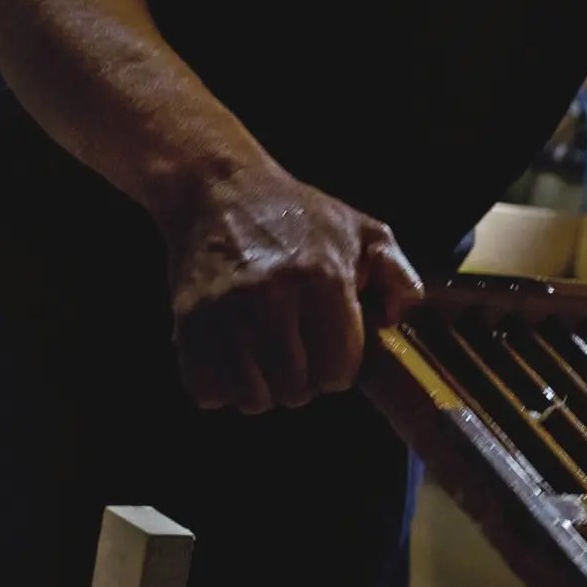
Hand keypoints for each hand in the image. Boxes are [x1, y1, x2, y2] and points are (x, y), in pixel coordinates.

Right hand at [160, 156, 422, 412]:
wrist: (219, 188)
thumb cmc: (298, 215)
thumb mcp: (362, 230)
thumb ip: (398, 274)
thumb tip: (397, 316)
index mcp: (322, 278)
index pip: (338, 371)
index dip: (339, 368)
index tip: (330, 348)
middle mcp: (273, 296)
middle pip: (295, 390)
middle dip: (303, 381)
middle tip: (297, 352)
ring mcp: (225, 311)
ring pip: (252, 398)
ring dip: (263, 389)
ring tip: (266, 359)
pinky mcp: (189, 320)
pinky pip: (207, 390)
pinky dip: (221, 386)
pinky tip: (234, 360)